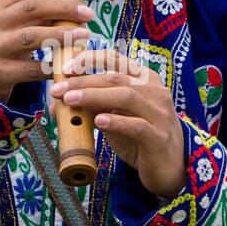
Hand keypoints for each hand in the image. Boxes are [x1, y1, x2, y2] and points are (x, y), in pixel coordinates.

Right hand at [0, 0, 93, 103]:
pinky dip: (53, 66)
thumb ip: (33, 14)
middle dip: (64, 7)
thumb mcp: (6, 25)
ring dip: (62, 34)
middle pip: (32, 7)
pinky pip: (32, 70)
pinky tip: (70, 65)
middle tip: (88, 13)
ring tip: (85, 35)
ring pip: (31, 36)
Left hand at [48, 46, 186, 198]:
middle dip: (83, 81)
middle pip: (116, 77)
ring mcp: (160, 114)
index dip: (88, 59)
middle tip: (57, 89)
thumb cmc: (139, 138)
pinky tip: (98, 122)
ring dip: (94, 96)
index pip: (115, 58)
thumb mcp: (115, 116)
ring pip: (126, 97)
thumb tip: (57, 104)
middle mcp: (155, 91)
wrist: (169, 167)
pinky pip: (137, 125)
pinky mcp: (159, 137)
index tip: (64, 67)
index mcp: (144, 79)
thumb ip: (92, 106)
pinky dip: (116, 121)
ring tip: (70, 100)